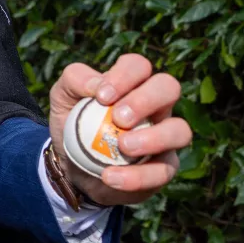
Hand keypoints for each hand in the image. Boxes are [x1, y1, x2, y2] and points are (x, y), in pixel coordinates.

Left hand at [49, 53, 191, 206]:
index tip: (102, 97)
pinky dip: (136, 176)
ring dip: (153, 139)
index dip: (125, 76)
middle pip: (169, 88)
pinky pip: (163, 172)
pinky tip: (110, 176)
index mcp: (131, 83)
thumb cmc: (73, 124)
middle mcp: (155, 106)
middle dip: (145, 100)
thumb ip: (75, 80)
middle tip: (119, 118)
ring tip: (124, 147)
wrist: (72, 166)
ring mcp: (164, 137)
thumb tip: (97, 84)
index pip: (138, 66)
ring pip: (180, 131)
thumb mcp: (62, 97)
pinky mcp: (163, 168)